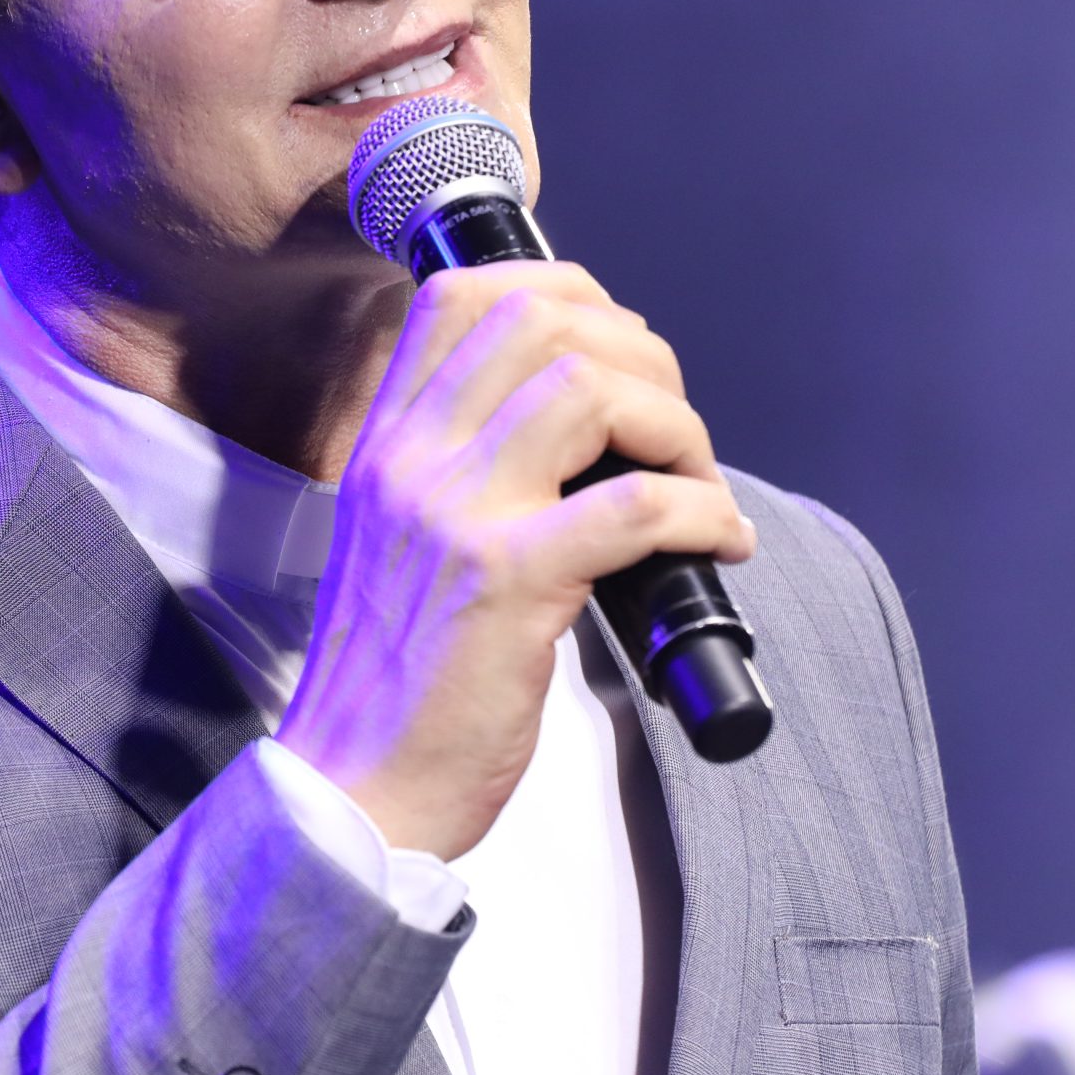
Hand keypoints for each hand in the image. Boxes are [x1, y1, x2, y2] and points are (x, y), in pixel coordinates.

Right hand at [274, 261, 754, 860]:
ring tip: (696, 483)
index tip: (619, 349)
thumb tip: (588, 420)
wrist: (356, 784)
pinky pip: (635, 507)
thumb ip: (463, 469)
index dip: (564, 290)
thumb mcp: (403, 537)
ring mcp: (456, 515)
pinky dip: (702, 512)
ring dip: (675, 426)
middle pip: (540, 318)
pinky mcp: (507, 585)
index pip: (459, 293)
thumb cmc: (398, 674)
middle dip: (639, 353)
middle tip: (671, 428)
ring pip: (589, 388)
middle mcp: (412, 458)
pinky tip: (718, 541)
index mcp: (387, 442)